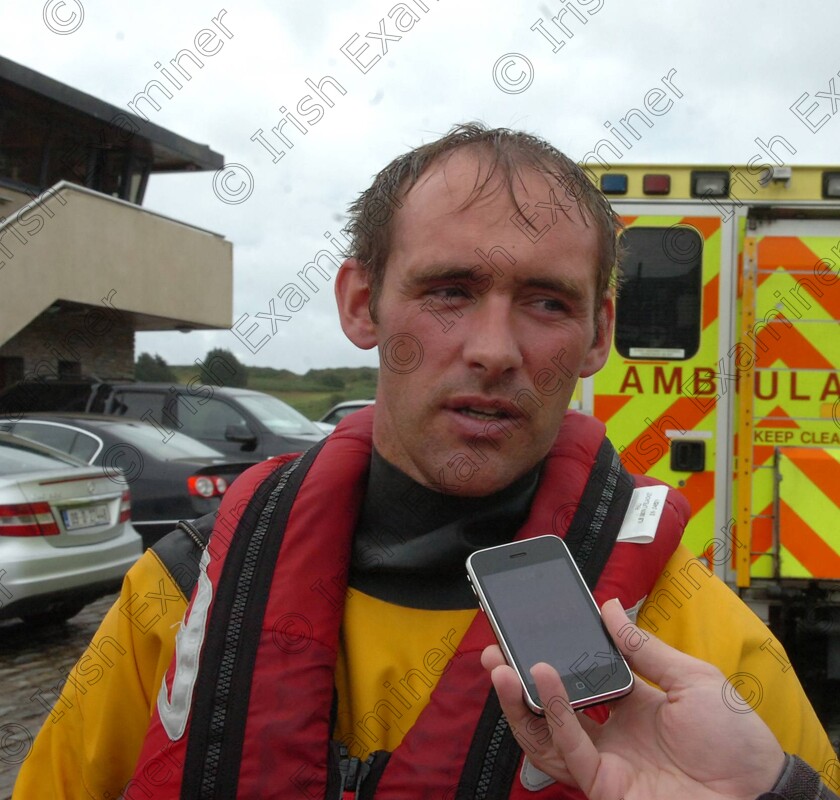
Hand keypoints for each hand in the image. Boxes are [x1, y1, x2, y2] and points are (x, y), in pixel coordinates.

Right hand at [481, 599, 785, 799]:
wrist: (759, 793)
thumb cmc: (735, 739)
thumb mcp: (691, 678)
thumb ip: (644, 648)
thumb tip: (609, 608)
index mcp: (631, 705)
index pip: (580, 675)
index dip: (556, 653)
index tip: (535, 625)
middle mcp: (610, 732)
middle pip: (552, 705)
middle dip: (521, 677)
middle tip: (497, 645)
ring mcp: (604, 759)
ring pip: (545, 730)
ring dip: (520, 697)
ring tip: (501, 663)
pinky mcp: (602, 782)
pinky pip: (567, 746)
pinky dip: (550, 711)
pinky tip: (540, 677)